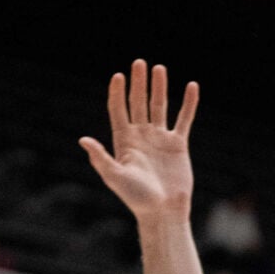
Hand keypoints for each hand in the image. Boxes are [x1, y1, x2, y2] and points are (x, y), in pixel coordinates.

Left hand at [79, 60, 200, 222]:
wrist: (163, 211)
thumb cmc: (136, 198)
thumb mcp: (115, 177)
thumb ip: (100, 157)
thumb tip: (83, 140)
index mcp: (124, 141)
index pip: (119, 110)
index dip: (118, 93)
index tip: (118, 76)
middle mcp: (141, 136)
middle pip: (138, 103)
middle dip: (138, 83)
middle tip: (139, 62)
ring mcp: (159, 138)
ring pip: (160, 107)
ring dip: (159, 87)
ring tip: (159, 68)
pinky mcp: (178, 144)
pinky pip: (184, 119)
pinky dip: (188, 104)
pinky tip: (191, 87)